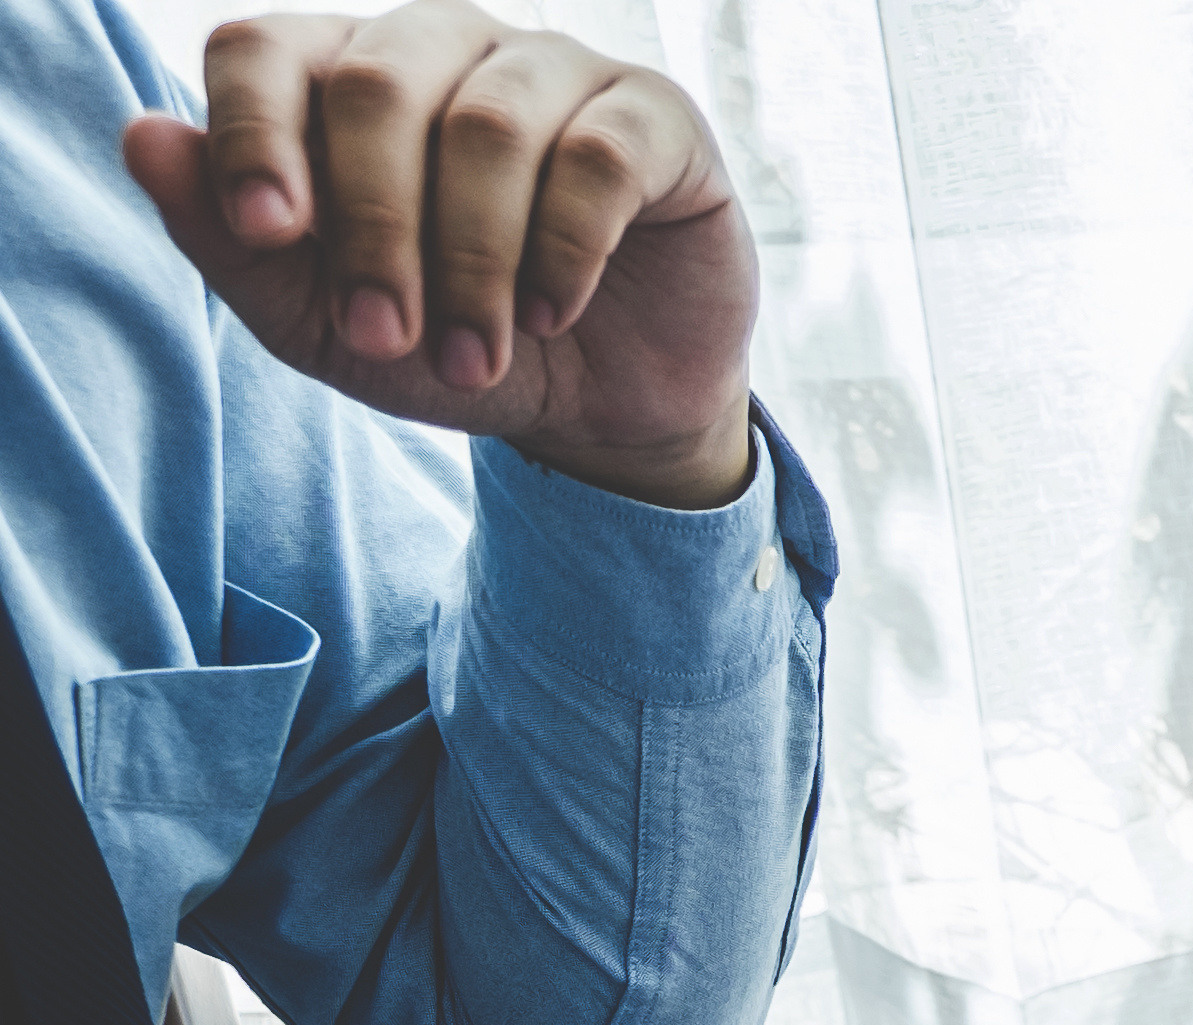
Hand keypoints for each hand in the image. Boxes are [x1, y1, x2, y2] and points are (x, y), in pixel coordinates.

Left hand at [118, 8, 758, 510]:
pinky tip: (551, 314)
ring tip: (474, 359)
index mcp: (342, 77)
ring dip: (473, 262)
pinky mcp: (654, 118)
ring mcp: (553, 70)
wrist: (602, 413)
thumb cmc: (452, 350)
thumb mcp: (326, 325)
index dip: (254, 130)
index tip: (269, 231)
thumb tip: (143, 138)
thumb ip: (233, 244)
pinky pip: (597, 157)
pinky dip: (565, 249)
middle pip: (376, 84)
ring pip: (488, 124)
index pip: (265, 49)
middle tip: (385, 337)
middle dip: (373, 227)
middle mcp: (442, 47)